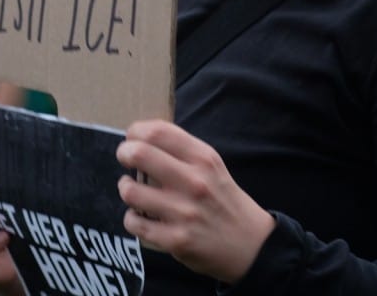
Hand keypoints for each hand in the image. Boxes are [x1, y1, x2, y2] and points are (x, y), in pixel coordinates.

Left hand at [116, 120, 275, 283]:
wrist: (253, 245)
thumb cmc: (223, 199)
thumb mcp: (212, 165)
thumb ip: (181, 149)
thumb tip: (140, 136)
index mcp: (203, 159)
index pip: (158, 132)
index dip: (136, 131)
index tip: (132, 137)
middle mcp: (194, 182)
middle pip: (139, 154)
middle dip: (124, 153)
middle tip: (125, 158)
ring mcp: (184, 212)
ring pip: (130, 191)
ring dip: (126, 189)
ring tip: (133, 190)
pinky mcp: (176, 240)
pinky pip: (134, 223)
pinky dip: (132, 219)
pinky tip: (141, 217)